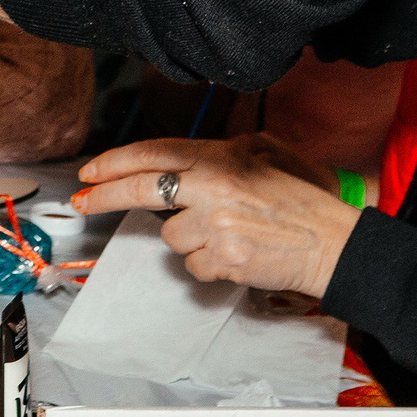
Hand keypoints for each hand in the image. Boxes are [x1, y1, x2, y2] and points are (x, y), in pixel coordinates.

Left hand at [72, 135, 358, 297]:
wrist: (335, 245)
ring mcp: (217, 225)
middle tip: (80, 201)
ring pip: (170, 236)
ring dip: (188, 239)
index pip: (153, 153)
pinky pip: (193, 264)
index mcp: (222, 158)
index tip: (88, 172)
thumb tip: (179, 163)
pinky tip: (236, 255)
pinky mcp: (223, 258)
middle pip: (141, 189)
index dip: (114, 162)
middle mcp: (214, 187)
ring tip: (228, 235)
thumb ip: (221, 153)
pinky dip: (207, 263)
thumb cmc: (301, 202)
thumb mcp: (266, 156)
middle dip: (102, 196)